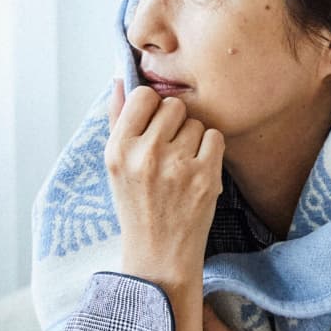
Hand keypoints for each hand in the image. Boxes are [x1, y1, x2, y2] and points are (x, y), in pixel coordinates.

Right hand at [105, 75, 223, 297]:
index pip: (144, 95)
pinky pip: (215, 137)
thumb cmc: (137, 204)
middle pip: (174, 106)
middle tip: (170, 151)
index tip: (155, 125)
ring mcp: (176, 165)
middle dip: (176, 124)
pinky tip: (199, 172)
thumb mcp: (116, 165)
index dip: (154, 107)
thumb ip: (117, 119)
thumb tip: (120, 77)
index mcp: (118, 148)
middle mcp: (145, 154)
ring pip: (196, 123)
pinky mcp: (205, 177)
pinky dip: (211, 152)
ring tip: (181, 167)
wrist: (159, 254)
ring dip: (194, 140)